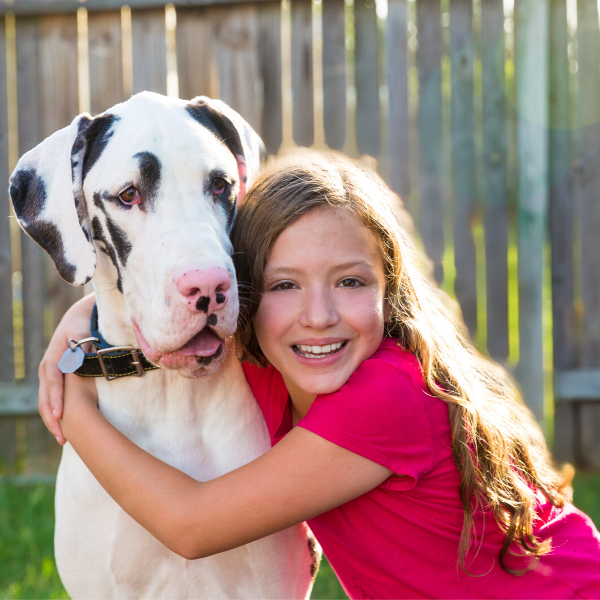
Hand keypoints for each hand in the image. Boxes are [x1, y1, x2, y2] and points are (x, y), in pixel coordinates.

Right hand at [38, 293, 95, 444]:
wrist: (75, 321)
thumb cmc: (80, 326)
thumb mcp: (81, 331)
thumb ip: (81, 342)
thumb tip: (80, 353)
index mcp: (53, 359)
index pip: (53, 382)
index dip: (56, 398)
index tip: (59, 413)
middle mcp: (47, 369)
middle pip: (46, 398)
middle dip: (52, 418)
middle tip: (62, 436)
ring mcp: (48, 376)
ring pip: (45, 402)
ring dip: (52, 421)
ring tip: (63, 439)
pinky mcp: (53, 380)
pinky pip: (50, 401)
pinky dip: (54, 415)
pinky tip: (63, 429)